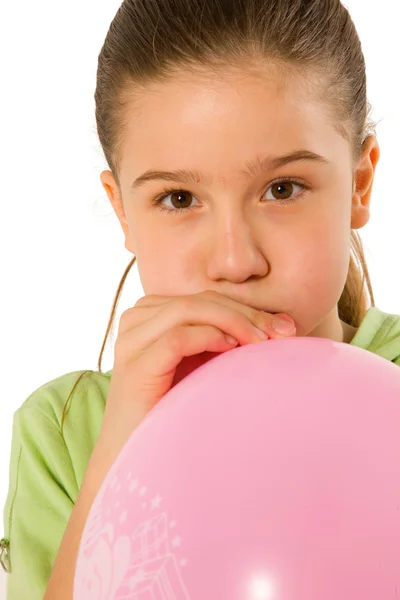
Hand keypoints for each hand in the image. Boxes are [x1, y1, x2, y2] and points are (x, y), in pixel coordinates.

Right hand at [96, 290, 295, 457]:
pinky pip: (177, 337)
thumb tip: (282, 327)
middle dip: (246, 313)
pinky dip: (209, 337)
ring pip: (188, 310)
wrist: (136, 459)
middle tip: (283, 332)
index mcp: (150, 317)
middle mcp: (135, 323)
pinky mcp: (134, 367)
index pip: (204, 298)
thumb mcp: (203, 367)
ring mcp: (131, 343)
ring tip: (263, 342)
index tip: (286, 327)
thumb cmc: (174, 412)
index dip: (246, 307)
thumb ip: (226, 341)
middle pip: (198, 300)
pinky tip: (233, 350)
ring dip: (233, 321)